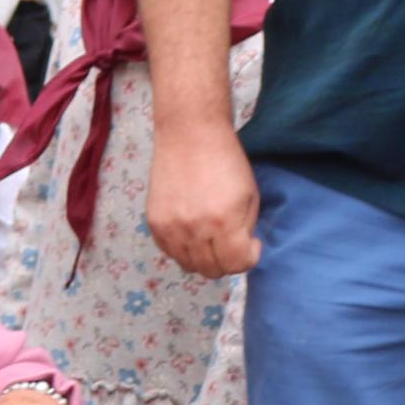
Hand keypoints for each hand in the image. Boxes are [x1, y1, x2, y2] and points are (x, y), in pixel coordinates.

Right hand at [148, 118, 260, 275]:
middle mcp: (195, 230)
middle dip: (227, 261)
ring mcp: (171, 228)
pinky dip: (183, 249)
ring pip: (189, 265)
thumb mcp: (250, 194)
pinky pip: (170, 252)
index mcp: (224, 222)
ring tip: (210, 238)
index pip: (237, 265)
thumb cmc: (226, 160)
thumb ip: (246, 228)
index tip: (250, 243)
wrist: (189, 133)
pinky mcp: (155, 222)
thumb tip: (240, 250)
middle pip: (212, 270)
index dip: (248, 258)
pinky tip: (192, 232)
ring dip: (204, 258)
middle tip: (230, 243)